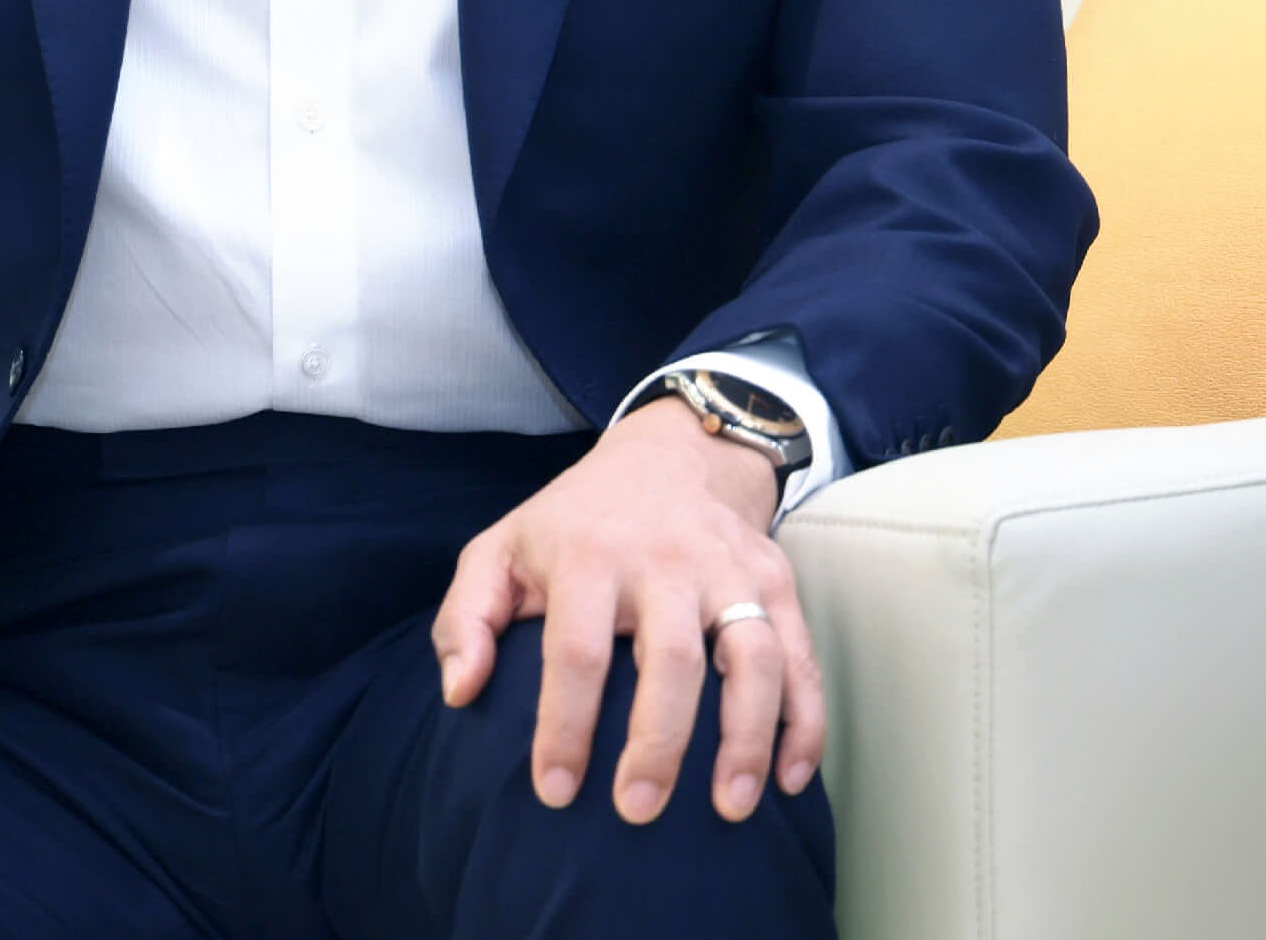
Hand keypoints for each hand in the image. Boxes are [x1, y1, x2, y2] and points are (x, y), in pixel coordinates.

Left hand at [430, 395, 826, 827]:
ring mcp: (729, 569)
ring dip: (747, 737)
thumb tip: (460, 693)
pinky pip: (802, 655)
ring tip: (731, 808)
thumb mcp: (501, 549)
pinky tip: (792, 778)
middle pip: (671, 659)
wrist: (670, 452)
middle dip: (657, 743)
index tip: (555, 792)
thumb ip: (467, 617)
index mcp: (590, 555)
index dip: (565, 726)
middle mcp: (666, 560)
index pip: (577, 651)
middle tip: (637, 812)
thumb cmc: (573, 523)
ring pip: (752, 656)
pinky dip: (805, 720)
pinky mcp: (776, 580)